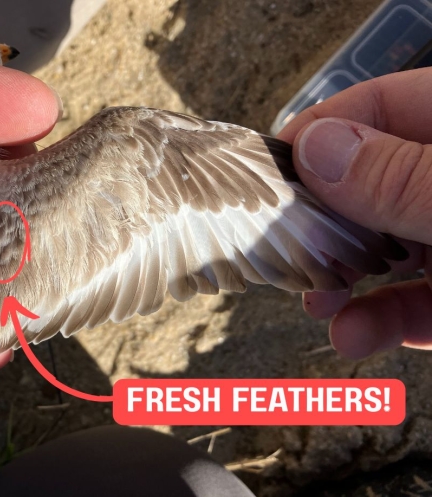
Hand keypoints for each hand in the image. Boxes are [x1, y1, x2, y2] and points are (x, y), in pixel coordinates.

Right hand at [278, 68, 431, 360]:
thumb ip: (403, 176)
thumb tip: (317, 147)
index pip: (375, 111)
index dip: (315, 138)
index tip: (265, 175)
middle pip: (367, 188)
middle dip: (319, 225)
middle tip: (279, 247)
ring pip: (386, 252)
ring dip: (342, 283)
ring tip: (314, 302)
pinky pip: (416, 303)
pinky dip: (381, 322)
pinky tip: (353, 337)